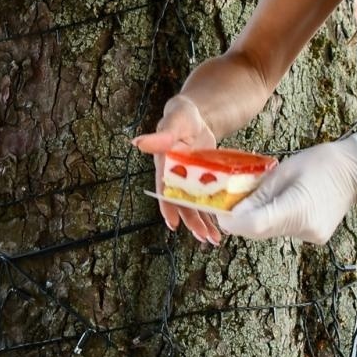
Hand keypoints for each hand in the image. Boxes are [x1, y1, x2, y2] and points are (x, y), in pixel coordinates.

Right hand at [132, 94, 220, 244]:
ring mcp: (188, 181)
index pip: (164, 189)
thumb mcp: (174, 123)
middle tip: (203, 237)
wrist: (195, 117)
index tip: (173, 224)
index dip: (168, 207)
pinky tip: (219, 227)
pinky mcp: (201, 182)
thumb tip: (138, 142)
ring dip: (203, 223)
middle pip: (181, 203)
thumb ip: (160, 136)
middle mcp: (175, 177)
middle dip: (191, 221)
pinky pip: (206, 200)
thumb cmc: (181, 117)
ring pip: (194, 206)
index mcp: (164, 165)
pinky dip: (212, 214)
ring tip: (213, 239)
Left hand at [218, 129, 356, 243]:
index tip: (219, 210)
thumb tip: (231, 210)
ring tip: (256, 197)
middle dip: (240, 219)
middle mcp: (305, 228)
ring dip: (257, 218)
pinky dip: (273, 219)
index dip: (232, 221)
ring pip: (270, 232)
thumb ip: (257, 193)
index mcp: (298, 208)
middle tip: (230, 201)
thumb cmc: (321, 162)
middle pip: (259, 231)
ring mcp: (311, 235)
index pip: (254, 225)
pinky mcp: (315, 237)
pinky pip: (283, 230)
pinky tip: (278, 203)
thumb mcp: (283, 171)